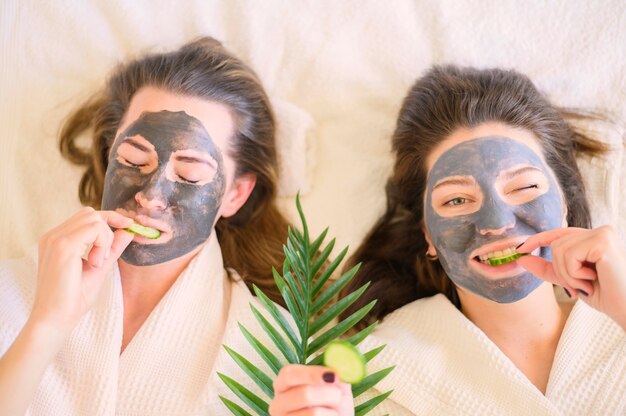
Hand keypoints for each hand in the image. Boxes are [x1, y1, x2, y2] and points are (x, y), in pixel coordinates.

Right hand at [30, 207, 133, 333]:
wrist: (55, 318)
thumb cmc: (73, 298)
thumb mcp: (98, 267)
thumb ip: (111, 248)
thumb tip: (127, 231)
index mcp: (57, 240)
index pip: (86, 216)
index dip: (110, 218)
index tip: (128, 226)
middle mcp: (53, 236)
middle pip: (90, 213)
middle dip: (109, 229)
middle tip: (105, 257)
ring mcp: (56, 239)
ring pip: (94, 219)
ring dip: (105, 239)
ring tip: (98, 262)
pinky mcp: (63, 246)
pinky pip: (94, 229)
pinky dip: (103, 243)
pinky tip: (96, 262)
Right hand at [269, 364, 353, 415]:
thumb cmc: (332, 403)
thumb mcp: (335, 385)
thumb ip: (337, 372)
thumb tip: (342, 358)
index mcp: (283, 384)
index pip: (289, 374)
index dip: (311, 374)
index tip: (332, 375)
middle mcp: (278, 403)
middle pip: (304, 394)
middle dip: (328, 394)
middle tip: (338, 396)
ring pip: (314, 413)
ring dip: (333, 411)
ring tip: (334, 412)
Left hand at [517, 225, 625, 328]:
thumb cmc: (605, 295)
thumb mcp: (570, 280)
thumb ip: (548, 268)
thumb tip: (522, 258)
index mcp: (593, 238)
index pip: (559, 234)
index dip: (537, 240)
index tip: (520, 250)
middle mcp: (600, 231)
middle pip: (556, 244)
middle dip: (561, 270)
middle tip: (580, 286)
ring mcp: (603, 233)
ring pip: (559, 249)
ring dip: (568, 274)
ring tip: (588, 283)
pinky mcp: (603, 240)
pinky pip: (569, 255)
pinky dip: (575, 273)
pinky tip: (594, 278)